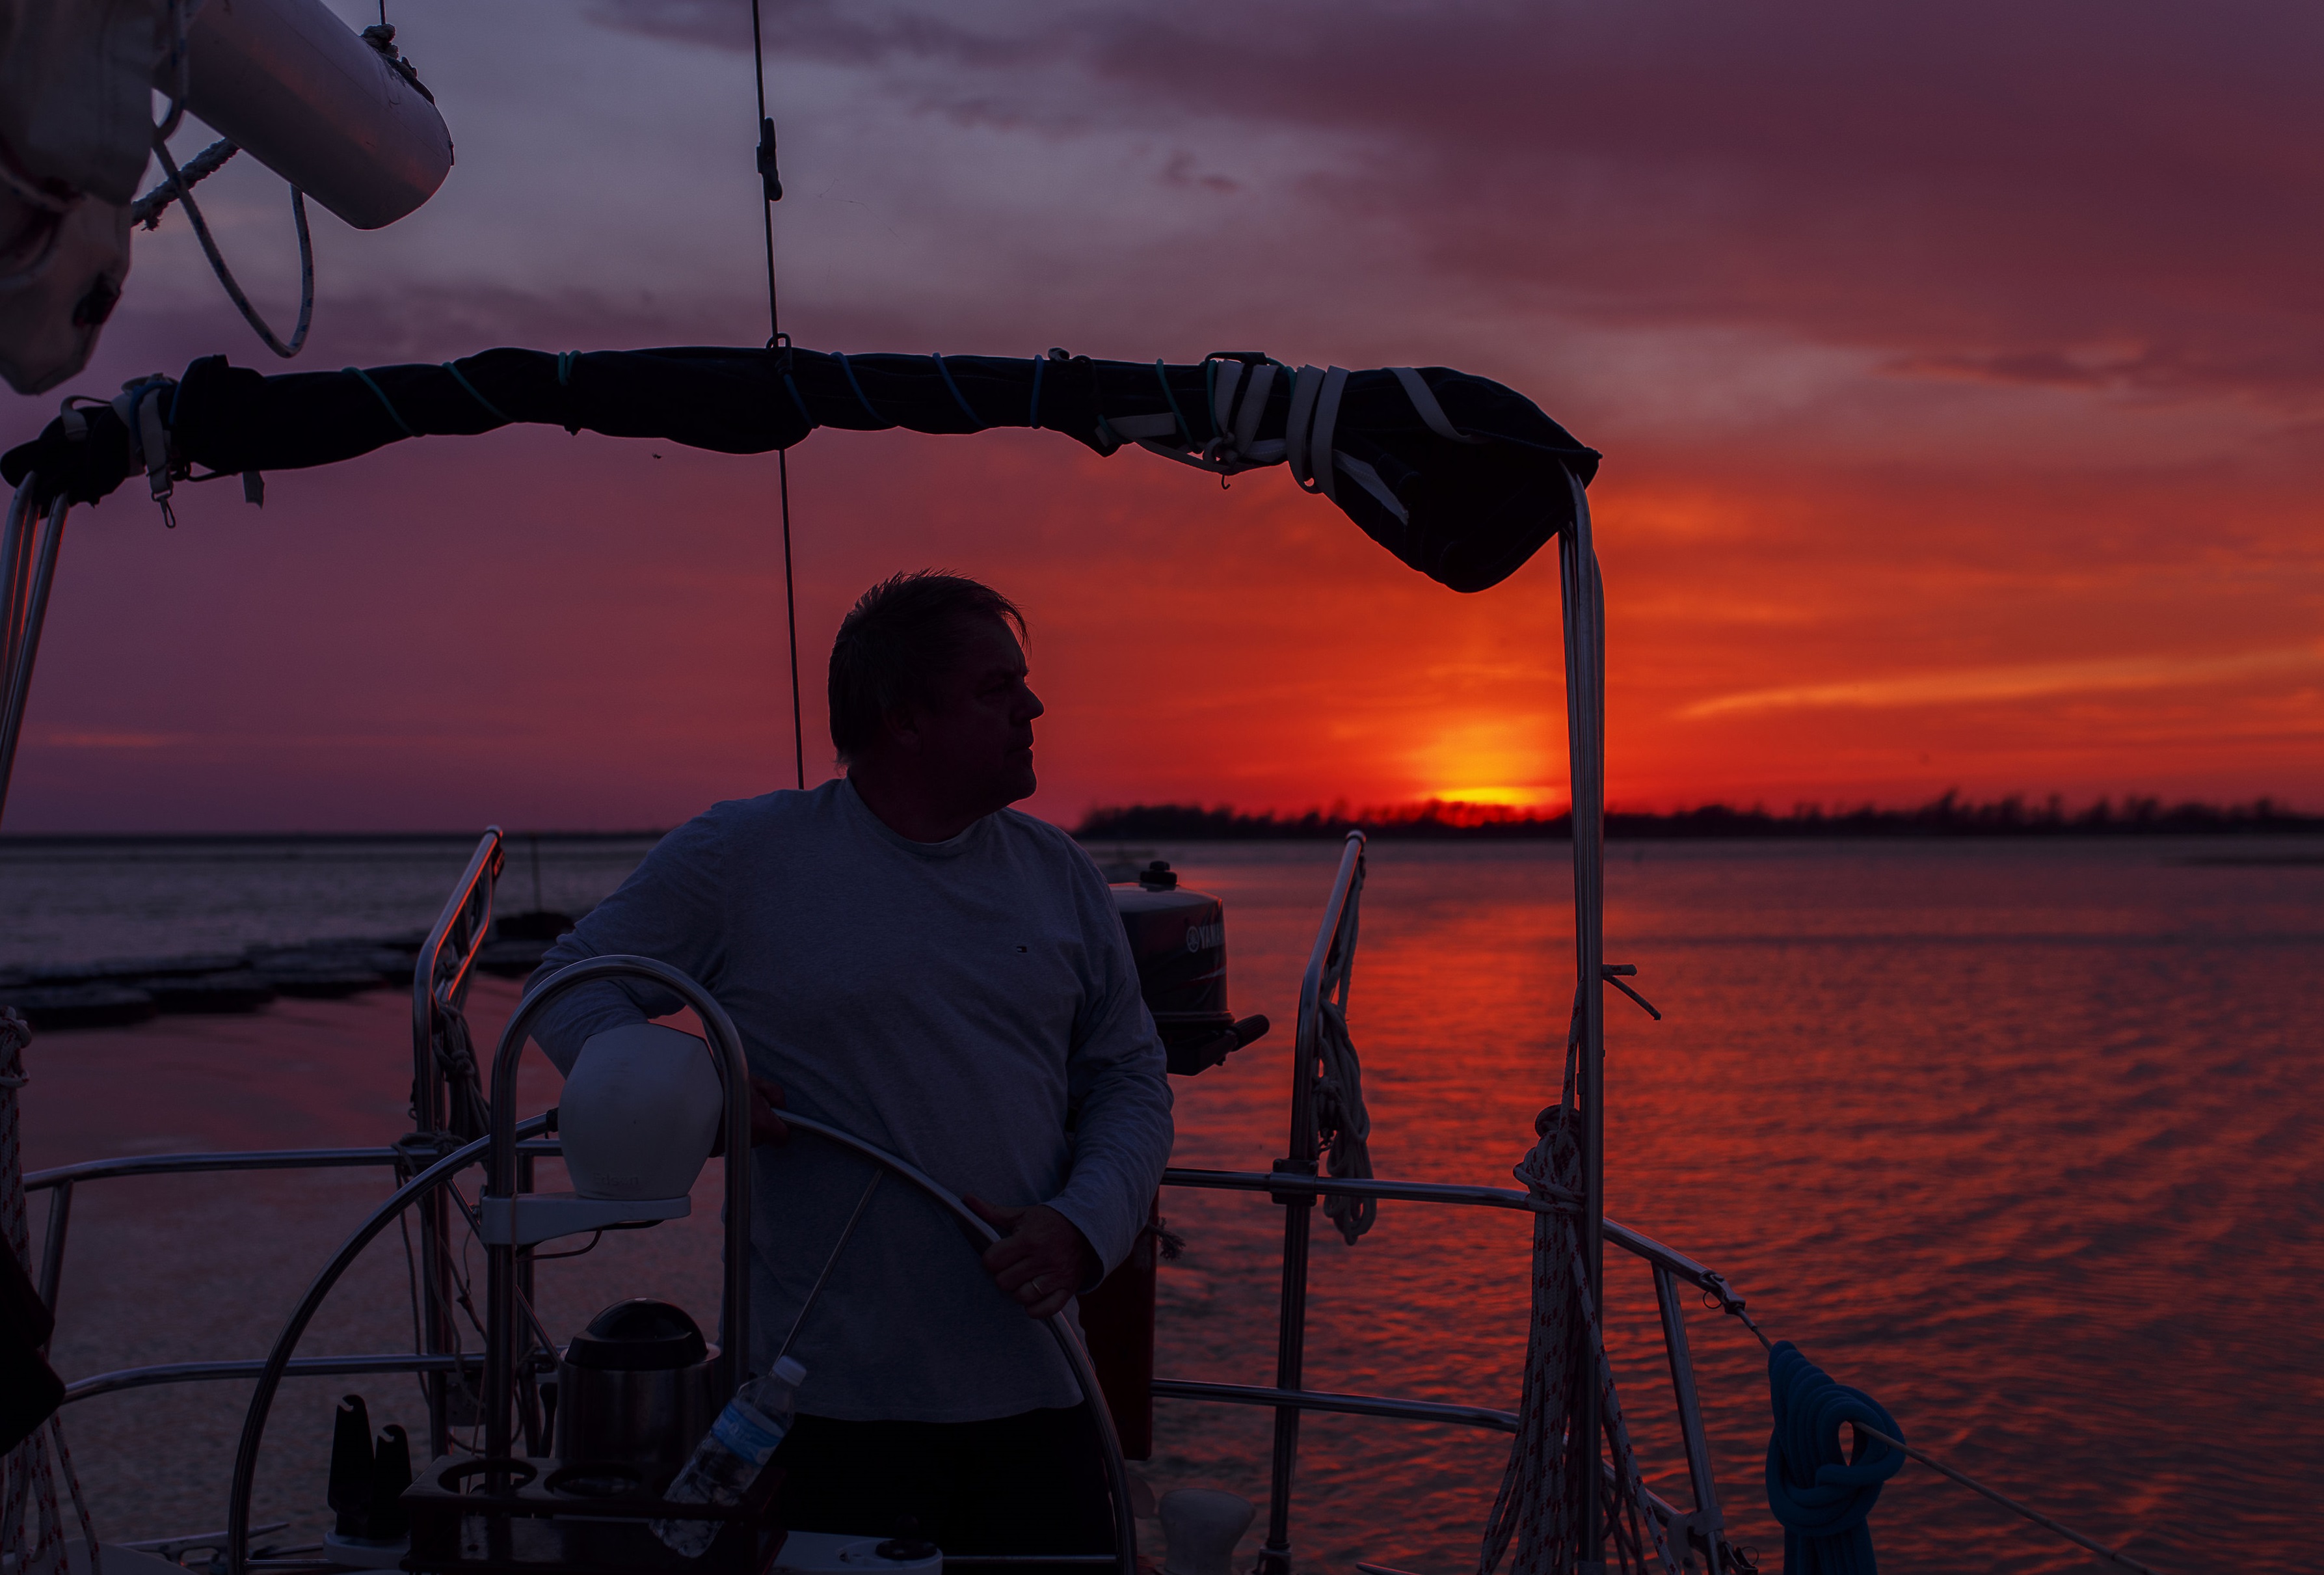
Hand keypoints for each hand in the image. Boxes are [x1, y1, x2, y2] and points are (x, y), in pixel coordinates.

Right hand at [710, 1075, 787, 1152]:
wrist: (691, 1090)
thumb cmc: (723, 1082)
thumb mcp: (754, 1082)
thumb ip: (775, 1094)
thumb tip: (781, 1107)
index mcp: (761, 1124)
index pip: (781, 1137)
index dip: (778, 1129)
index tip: (773, 1122)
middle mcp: (748, 1139)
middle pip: (760, 1138)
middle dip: (756, 1126)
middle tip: (742, 1108)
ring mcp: (731, 1147)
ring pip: (742, 1142)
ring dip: (739, 1130)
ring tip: (727, 1111)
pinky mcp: (714, 1151)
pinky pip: (725, 1144)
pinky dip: (723, 1135)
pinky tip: (717, 1120)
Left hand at [963, 1197, 1097, 1319]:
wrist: (1086, 1229)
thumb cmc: (1049, 1222)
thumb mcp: (1022, 1214)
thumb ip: (993, 1211)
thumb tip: (966, 1199)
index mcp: (1028, 1239)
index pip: (992, 1261)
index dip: (991, 1259)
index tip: (998, 1255)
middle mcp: (1042, 1259)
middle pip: (1003, 1281)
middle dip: (1003, 1275)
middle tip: (1011, 1267)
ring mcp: (1056, 1276)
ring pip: (1021, 1296)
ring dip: (1018, 1290)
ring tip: (1022, 1279)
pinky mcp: (1067, 1289)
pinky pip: (1045, 1310)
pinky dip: (1035, 1308)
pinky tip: (1033, 1296)